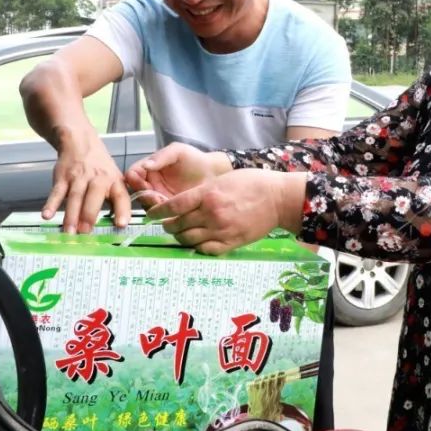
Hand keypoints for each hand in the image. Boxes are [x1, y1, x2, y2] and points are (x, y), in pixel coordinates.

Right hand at [42, 128, 130, 232]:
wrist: (79, 141)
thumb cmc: (99, 166)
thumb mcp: (113, 178)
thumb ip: (115, 200)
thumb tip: (118, 224)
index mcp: (113, 181)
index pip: (121, 196)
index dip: (122, 210)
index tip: (121, 225)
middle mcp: (97, 179)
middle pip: (93, 197)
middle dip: (89, 216)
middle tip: (85, 233)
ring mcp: (79, 177)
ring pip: (75, 197)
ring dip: (71, 216)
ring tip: (69, 233)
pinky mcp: (63, 177)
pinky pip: (56, 192)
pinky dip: (51, 204)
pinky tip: (47, 215)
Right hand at [125, 143, 232, 208]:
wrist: (213, 173)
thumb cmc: (194, 158)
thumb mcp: (177, 151)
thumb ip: (162, 157)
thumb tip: (146, 165)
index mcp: (147, 168)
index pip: (132, 175)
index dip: (134, 181)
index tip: (143, 184)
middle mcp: (149, 184)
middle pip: (137, 192)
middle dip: (144, 196)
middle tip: (155, 198)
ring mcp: (158, 197)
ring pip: (146, 205)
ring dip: (153, 206)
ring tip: (166, 203)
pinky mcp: (168, 209)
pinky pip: (160, 214)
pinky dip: (163, 213)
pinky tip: (173, 210)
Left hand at [146, 170, 307, 254]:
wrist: (277, 198)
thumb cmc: (252, 183)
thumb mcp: (222, 180)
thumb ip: (201, 192)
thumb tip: (182, 203)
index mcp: (207, 194)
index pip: (173, 206)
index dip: (158, 212)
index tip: (152, 214)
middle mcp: (211, 214)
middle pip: (178, 225)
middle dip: (168, 225)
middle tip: (165, 224)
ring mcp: (221, 230)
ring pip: (189, 239)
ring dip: (180, 237)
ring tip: (179, 233)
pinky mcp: (231, 242)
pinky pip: (205, 250)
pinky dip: (196, 247)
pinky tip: (195, 242)